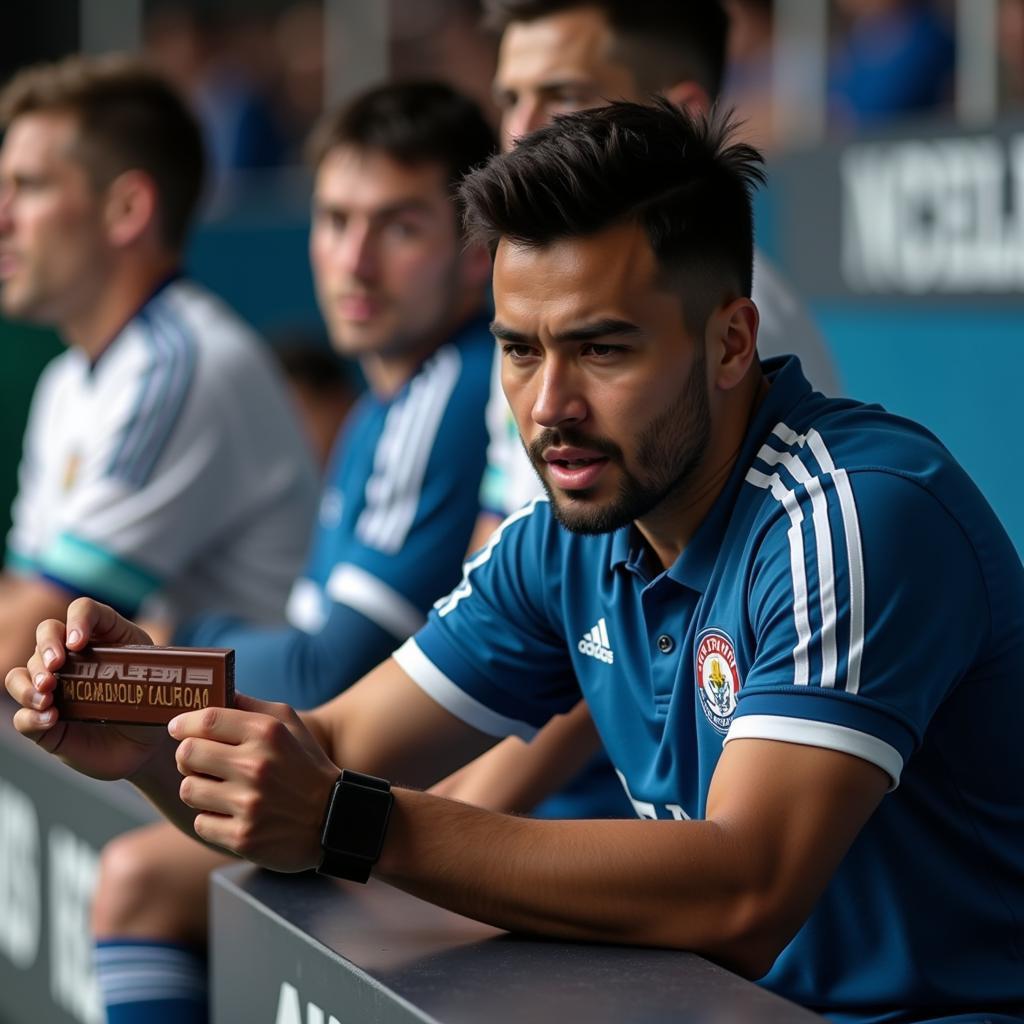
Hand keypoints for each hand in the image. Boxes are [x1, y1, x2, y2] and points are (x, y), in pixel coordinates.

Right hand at [5, 598, 169, 779]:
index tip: (79, 642)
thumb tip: (147, 672)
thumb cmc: (150, 705)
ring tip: (47, 697)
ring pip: (23, 672)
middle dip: (46, 647)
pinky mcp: (42, 720)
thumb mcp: (157, 680)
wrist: (145, 748)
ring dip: (29, 682)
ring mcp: (55, 687)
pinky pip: (22, 715)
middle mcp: (74, 657)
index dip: (78, 619)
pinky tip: (49, 719)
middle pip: (47, 632)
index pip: (85, 610)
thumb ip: (151, 670)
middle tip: (55, 667)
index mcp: (106, 636)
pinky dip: (30, 716)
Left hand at [170, 693, 340, 871]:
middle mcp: (256, 766)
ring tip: (218, 789)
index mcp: (268, 733)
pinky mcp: (243, 836)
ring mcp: (249, 803)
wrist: (333, 819)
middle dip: (187, 757)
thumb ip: (252, 707)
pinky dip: (211, 818)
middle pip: (187, 754)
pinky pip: (201, 822)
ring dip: (198, 788)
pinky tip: (231, 814)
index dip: (184, 723)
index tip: (176, 728)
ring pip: (189, 789)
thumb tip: (217, 693)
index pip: (207, 720)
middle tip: (197, 761)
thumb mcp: (289, 725)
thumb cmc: (306, 766)